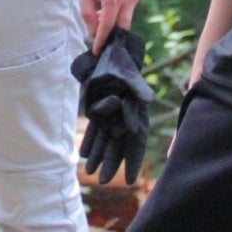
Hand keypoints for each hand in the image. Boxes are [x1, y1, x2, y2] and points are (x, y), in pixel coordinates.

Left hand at [70, 27, 153, 183]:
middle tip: (102, 181)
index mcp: (135, 112)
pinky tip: (82, 154)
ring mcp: (110, 113)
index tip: (131, 179)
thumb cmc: (122, 62)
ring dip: (98, 155)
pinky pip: (94, 128)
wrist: (110, 50)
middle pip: (117, 144)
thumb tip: (148, 99)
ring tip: (89, 173)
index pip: (135, 141)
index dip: (132, 160)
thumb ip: (138, 88)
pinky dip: (89, 141)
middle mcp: (123, 116)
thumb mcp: (130, 74)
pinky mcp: (97, 107)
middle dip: (110, 163)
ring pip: (104, 139)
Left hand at [78, 0, 141, 51]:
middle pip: (122, 26)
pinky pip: (130, 7)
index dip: (101, 40)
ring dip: (115, 20)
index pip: (108, 26)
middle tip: (99, 36)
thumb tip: (93, 31)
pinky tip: (108, 4)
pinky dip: (120, 11)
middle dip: (111, 33)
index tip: (97, 51)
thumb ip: (88, 12)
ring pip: (127, 17)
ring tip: (100, 14)